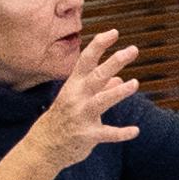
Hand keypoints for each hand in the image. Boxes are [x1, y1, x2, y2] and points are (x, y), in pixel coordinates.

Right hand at [20, 28, 149, 172]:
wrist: (43, 147)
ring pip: (100, 101)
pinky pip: (106, 134)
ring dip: (118, 93)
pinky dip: (121, 133)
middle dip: (114, 62)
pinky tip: (135, 131)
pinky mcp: (86, 136)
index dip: (100, 45)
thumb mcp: (77, 99)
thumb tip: (119, 80)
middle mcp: (76, 97)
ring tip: (135, 83)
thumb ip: (99, 89)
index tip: (114, 33)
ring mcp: (80, 116)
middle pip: (96, 76)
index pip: (86, 60)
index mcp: (74, 85)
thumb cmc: (63, 118)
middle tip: (133, 49)